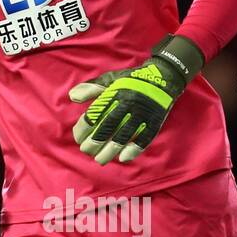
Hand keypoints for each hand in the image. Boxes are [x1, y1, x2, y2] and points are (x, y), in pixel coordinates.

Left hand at [68, 37, 199, 164]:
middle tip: (86, 151)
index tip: (78, 138)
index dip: (83, 129)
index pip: (94, 114)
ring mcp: (142, 113)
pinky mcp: (155, 121)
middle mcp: (128, 103)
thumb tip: (72, 97)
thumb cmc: (131, 80)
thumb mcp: (110, 79)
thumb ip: (91, 88)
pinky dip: (134, 149)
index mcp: (115, 93)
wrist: (163, 77)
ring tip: (100, 160)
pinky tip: (122, 158)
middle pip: (107, 127)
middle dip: (94, 142)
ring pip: (124, 136)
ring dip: (110, 151)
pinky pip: (144, 138)